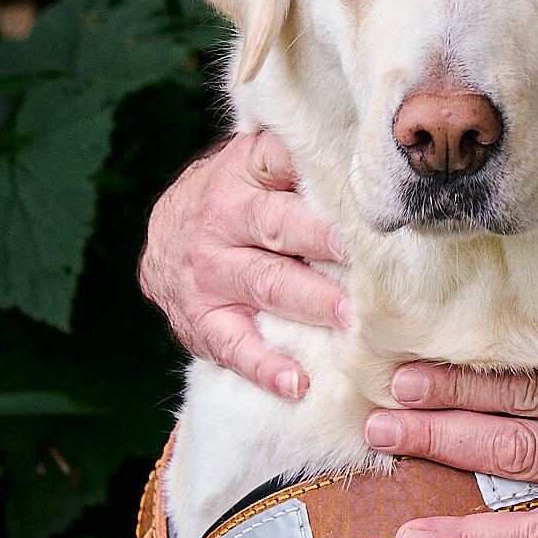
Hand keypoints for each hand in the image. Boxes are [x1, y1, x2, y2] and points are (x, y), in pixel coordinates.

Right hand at [138, 130, 349, 398]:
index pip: (281, 162)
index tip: (361, 197)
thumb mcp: (259, 161)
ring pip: (266, 284)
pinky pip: (234, 345)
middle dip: (323, 242)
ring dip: (311, 302)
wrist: (166, 235)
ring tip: (351, 317)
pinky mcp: (201, 319)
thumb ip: (302, 158)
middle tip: (369, 261)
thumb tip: (371, 155)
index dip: (320, 178)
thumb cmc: (238, 194)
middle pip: (278, 226)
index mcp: (244, 170)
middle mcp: (223, 217)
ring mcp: (209, 271)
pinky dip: (266, 367)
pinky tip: (298, 381)